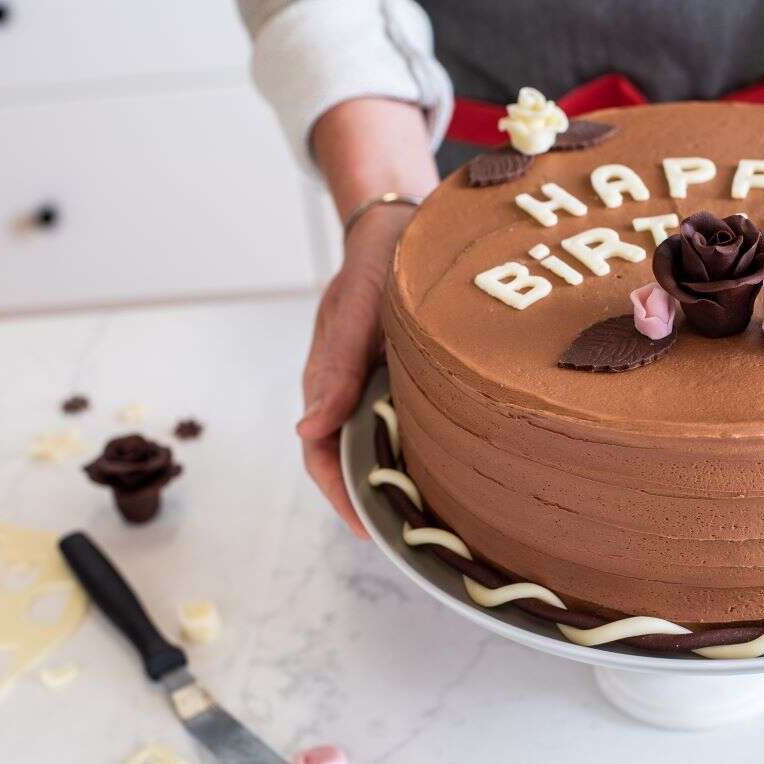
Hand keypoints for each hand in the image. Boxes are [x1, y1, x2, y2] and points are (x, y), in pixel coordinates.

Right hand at [296, 205, 413, 537]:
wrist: (403, 227)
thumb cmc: (376, 264)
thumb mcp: (358, 310)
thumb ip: (336, 367)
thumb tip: (307, 431)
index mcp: (328, 380)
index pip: (323, 455)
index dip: (343, 497)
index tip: (371, 530)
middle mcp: (350, 392)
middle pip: (354, 460)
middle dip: (376, 501)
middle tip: (417, 536)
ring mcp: (377, 387)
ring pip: (382, 447)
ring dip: (401, 479)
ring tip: (439, 515)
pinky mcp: (404, 379)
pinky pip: (407, 424)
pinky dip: (422, 448)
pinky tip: (456, 465)